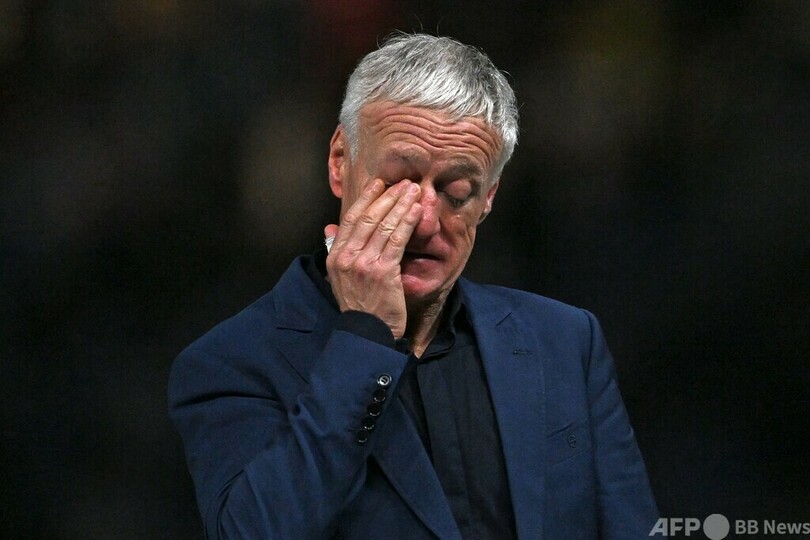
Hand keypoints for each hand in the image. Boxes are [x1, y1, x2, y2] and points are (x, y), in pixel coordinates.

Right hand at [324, 179, 422, 338]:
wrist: (367, 332)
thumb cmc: (359, 304)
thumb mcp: (340, 277)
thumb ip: (336, 250)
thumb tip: (330, 228)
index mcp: (335, 256)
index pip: (350, 219)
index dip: (366, 199)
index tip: (379, 184)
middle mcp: (346, 257)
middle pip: (368, 218)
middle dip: (388, 197)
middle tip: (404, 183)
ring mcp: (364, 264)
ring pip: (384, 226)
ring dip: (401, 205)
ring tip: (414, 191)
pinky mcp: (383, 271)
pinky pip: (397, 240)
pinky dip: (408, 222)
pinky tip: (417, 210)